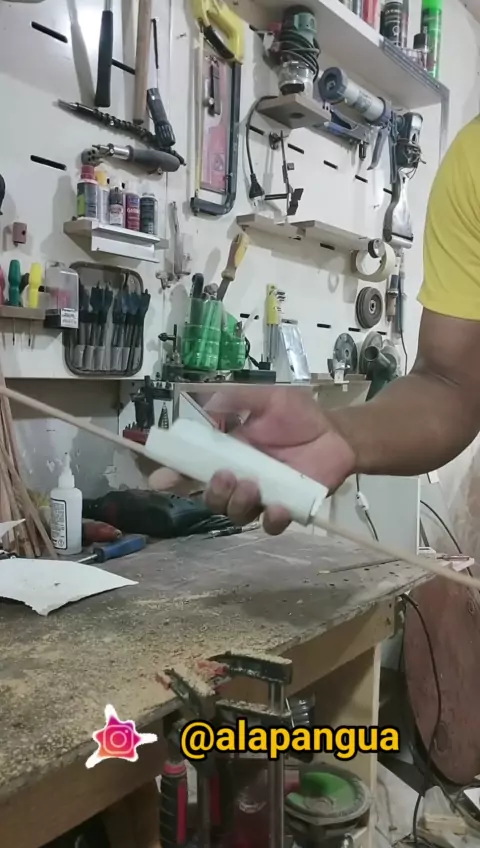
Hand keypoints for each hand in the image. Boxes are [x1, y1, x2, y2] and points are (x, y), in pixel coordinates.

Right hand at [149, 387, 354, 535]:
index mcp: (228, 452)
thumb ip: (238, 399)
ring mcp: (262, 497)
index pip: (193, 467)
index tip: (160, 479)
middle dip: (211, 491)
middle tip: (225, 475)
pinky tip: (277, 507)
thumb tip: (207, 406)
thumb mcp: (268, 398)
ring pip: (236, 514)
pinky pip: (271, 525)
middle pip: (211, 497)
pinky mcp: (287, 510)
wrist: (339, 434)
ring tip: (251, 485)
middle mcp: (239, 478)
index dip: (173, 475)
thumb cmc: (300, 416)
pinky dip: (271, 520)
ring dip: (236, 502)